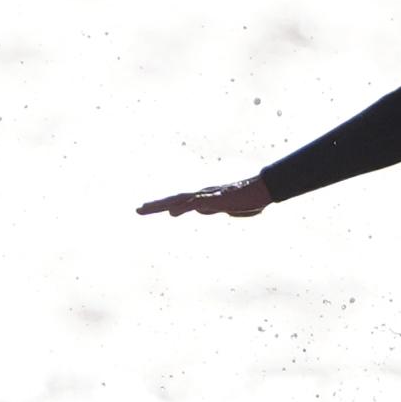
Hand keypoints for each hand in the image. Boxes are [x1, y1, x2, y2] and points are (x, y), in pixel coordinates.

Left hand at [137, 179, 270, 217]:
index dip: (161, 205)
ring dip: (164, 204)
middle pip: (174, 199)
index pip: (178, 202)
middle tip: (137, 210)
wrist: (263, 190)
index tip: (145, 208)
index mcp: (203, 199)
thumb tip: (199, 208)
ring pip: (182, 200)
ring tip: (149, 209)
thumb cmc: (247, 199)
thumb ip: (210, 207)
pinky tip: (173, 211)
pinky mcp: (218, 199)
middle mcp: (203, 195)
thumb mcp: (225, 208)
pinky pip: (199, 203)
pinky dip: (185, 206)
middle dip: (156, 205)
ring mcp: (209, 196)